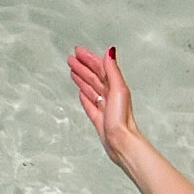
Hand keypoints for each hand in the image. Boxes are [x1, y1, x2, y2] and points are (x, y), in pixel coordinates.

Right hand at [69, 45, 141, 165]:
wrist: (120, 142)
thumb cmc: (121, 119)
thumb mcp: (118, 90)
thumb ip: (113, 71)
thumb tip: (110, 52)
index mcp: (115, 87)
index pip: (100, 68)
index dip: (89, 58)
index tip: (78, 51)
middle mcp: (110, 95)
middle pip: (94, 76)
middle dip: (82, 66)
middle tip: (71, 58)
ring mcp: (104, 107)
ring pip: (90, 88)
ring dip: (82, 78)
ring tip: (72, 71)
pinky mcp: (99, 118)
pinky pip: (89, 104)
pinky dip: (85, 96)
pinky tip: (81, 92)